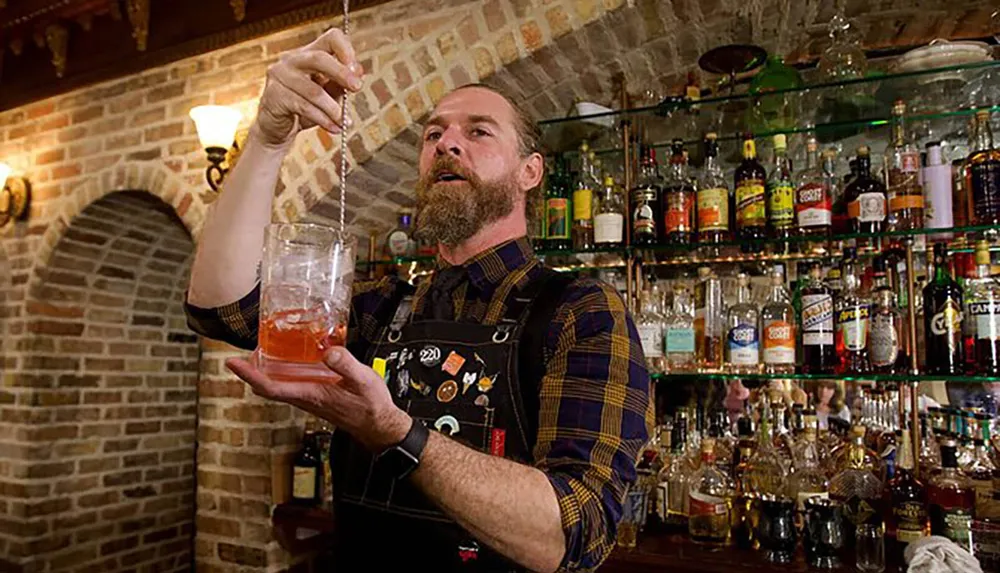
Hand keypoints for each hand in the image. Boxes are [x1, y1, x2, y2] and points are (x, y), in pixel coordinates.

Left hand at [226, 347, 410, 451]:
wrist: (379, 426)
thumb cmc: (371, 407)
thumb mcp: (363, 381)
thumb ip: (346, 365)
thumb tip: (328, 351)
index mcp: (311, 394)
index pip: (270, 387)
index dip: (249, 375)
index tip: (233, 362)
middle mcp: (305, 398)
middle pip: (268, 386)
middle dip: (252, 370)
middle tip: (246, 351)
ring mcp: (309, 399)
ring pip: (278, 385)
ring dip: (266, 370)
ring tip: (264, 349)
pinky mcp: (316, 397)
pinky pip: (292, 384)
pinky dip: (284, 371)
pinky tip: (293, 358)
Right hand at [253, 27, 364, 147]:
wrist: (276, 129)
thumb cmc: (303, 108)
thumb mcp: (327, 94)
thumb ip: (341, 83)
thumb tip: (358, 72)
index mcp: (308, 54)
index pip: (331, 38)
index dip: (346, 50)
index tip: (357, 70)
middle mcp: (291, 59)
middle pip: (319, 58)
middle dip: (341, 73)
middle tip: (356, 88)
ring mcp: (280, 75)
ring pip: (313, 90)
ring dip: (333, 109)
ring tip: (344, 121)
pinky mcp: (274, 95)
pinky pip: (304, 107)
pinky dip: (323, 120)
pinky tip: (334, 128)